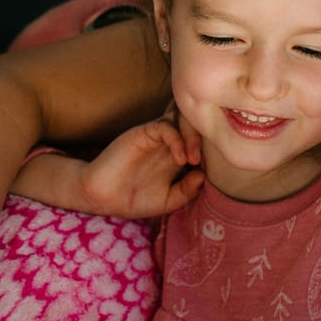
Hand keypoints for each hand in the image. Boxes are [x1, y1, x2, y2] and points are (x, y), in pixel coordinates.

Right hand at [74, 114, 204, 217]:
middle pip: (195, 123)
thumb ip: (187, 191)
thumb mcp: (169, 201)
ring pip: (182, 118)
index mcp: (177, 155)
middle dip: (204, 138)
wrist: (103, 198)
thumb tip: (204, 176)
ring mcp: (156, 136)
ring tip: (194, 159)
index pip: (201, 138)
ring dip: (193, 135)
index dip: (212, 148)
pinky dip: (177, 139)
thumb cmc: (134, 200)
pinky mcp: (142, 133)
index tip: (218, 168)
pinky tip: (180, 158)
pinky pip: (165, 126)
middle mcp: (168, 142)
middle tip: (202, 161)